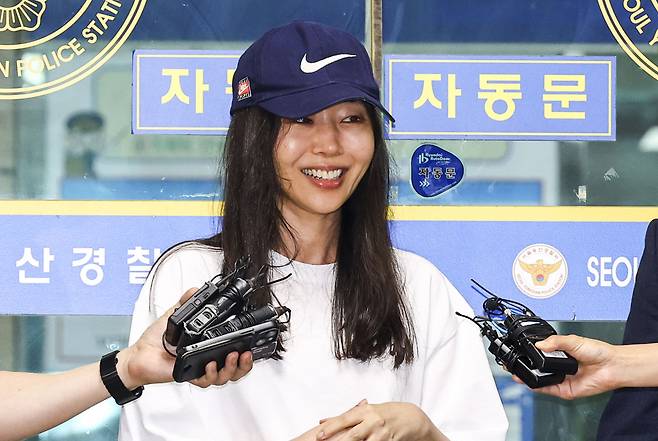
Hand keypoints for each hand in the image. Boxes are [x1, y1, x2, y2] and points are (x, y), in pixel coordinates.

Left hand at [116, 288, 253, 388]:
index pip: (233, 352)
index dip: (245, 352)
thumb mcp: (174, 317)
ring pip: (224, 377)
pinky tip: (211, 365)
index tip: (251, 344)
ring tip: (230, 357)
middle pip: (235, 369)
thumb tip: (196, 289)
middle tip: (245, 354)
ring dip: (231, 368)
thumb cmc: (154, 341)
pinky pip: (205, 381)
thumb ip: (186, 303)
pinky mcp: (189, 377)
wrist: (138, 355)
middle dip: (244, 364)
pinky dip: (211, 374)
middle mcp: (207, 360)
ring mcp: (199, 370)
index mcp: (207, 347)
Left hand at [314, 399, 444, 440]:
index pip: (344, 419)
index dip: (331, 427)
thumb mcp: (366, 411)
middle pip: (353, 435)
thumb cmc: (385, 413)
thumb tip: (322, 421)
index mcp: (365, 411)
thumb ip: (344, 417)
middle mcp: (373, 421)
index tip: (319, 435)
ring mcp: (382, 433)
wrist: (411, 417)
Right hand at [521, 334, 617, 399]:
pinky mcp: (565, 390)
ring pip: (541, 380)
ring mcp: (562, 379)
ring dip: (530, 378)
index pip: (540, 353)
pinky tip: (532, 383)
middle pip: (538, 368)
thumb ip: (556, 341)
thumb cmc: (599, 353)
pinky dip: (539, 388)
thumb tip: (539, 344)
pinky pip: (549, 390)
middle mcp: (560, 366)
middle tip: (518, 363)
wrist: (612, 366)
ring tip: (520, 373)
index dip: (531, 353)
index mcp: (561, 353)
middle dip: (527, 366)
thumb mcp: (574, 340)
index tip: (521, 351)